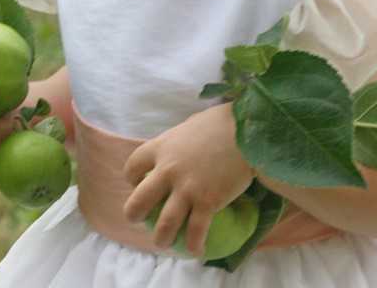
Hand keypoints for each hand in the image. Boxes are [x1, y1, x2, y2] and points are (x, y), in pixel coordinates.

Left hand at [122, 103, 253, 257]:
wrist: (245, 131)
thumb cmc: (218, 124)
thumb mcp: (187, 128)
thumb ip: (176, 143)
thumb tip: (175, 149)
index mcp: (161, 147)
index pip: (132, 166)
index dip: (131, 178)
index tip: (137, 184)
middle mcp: (168, 170)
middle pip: (139, 201)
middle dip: (133, 215)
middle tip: (139, 220)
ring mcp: (187, 188)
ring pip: (164, 224)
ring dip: (161, 239)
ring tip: (164, 243)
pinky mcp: (207, 202)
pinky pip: (195, 231)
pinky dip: (194, 245)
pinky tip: (196, 250)